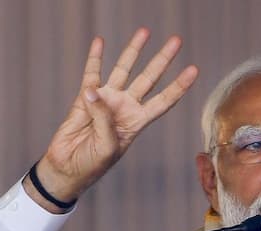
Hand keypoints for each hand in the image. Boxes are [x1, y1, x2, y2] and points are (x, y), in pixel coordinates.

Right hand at [26, 28, 198, 211]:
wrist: (67, 167)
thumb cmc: (92, 163)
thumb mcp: (107, 146)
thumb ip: (103, 118)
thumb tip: (94, 90)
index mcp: (137, 122)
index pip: (163, 101)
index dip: (178, 86)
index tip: (194, 70)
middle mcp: (125, 107)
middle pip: (149, 78)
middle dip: (162, 60)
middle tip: (176, 41)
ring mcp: (106, 100)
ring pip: (124, 70)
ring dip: (133, 51)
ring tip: (144, 32)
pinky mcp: (84, 97)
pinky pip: (92, 73)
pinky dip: (95, 57)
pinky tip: (100, 41)